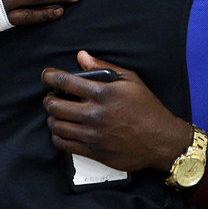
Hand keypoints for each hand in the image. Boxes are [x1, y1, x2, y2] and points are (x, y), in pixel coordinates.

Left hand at [42, 50, 192, 172]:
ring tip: (58, 114)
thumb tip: (82, 56)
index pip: (66, 82)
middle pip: (55, 105)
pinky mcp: (93, 152)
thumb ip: (104, 68)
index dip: (50, 76)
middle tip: (52, 97)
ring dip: (52, 118)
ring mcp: (92, 135)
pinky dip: (58, 137)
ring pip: (56, 126)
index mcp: (103, 93)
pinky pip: (64, 145)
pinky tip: (63, 131)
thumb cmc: (147, 108)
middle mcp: (95, 114)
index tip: (46, 75)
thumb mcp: (131, 80)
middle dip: (49, 99)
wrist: (161, 140)